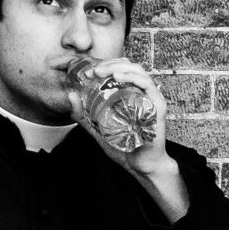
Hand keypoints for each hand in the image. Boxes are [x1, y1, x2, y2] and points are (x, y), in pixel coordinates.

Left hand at [74, 56, 188, 222]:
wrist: (139, 165)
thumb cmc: (124, 148)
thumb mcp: (97, 128)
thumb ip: (83, 115)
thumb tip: (71, 95)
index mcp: (131, 94)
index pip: (120, 70)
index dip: (104, 66)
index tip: (87, 73)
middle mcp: (142, 93)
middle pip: (128, 66)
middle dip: (107, 64)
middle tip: (91, 72)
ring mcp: (151, 98)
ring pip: (137, 70)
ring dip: (117, 66)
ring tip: (100, 72)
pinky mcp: (157, 105)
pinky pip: (147, 83)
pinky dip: (132, 76)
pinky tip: (117, 76)